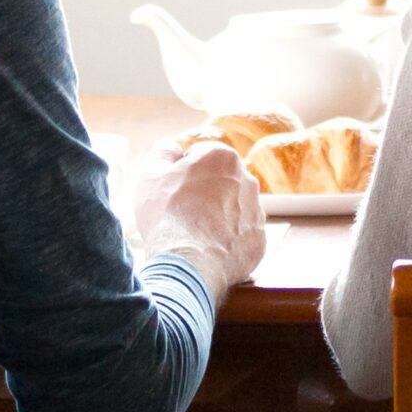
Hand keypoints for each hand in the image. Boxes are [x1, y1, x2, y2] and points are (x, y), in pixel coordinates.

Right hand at [132, 139, 265, 300]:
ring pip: (232, 209)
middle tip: (181, 212)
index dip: (182, 172)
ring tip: (194, 235)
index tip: (172, 190)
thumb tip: (173, 147)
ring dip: (217, 216)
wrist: (189, 263)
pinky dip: (226, 241)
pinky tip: (207, 249)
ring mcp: (257, 212)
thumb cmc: (168, 216)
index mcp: (223, 157)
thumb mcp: (151, 174)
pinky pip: (240, 236)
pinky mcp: (259, 241)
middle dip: (203, 193)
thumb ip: (163, 152)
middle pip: (220, 181)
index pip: (200, 156)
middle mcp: (247, 180)